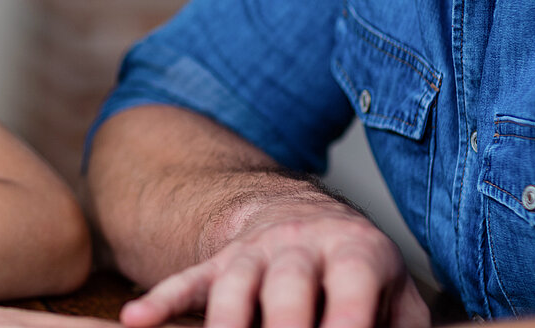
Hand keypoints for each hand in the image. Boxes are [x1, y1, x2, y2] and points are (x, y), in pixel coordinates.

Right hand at [118, 204, 427, 327]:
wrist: (304, 217)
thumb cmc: (359, 273)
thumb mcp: (395, 291)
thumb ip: (399, 323)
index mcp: (354, 250)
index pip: (350, 284)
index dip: (345, 319)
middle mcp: (299, 245)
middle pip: (285, 284)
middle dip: (283, 326)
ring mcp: (253, 253)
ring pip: (232, 285)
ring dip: (225, 322)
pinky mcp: (218, 264)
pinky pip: (186, 281)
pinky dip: (159, 302)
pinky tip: (135, 323)